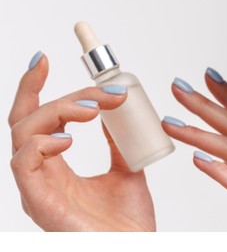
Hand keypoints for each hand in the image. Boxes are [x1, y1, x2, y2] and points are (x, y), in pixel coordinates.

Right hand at [8, 53, 154, 230]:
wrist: (136, 251)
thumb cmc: (128, 224)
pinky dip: (43, 142)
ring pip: (25, 132)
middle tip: (100, 91)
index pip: (36, 118)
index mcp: (56, 167)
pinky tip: (68, 139)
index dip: (34, 87)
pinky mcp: (37, 200)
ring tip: (94, 109)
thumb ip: (118, 143)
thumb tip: (119, 113)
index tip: (45, 59)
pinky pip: (23, 163)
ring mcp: (36, 187)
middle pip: (26, 119)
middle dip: (55, 93)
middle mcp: (41, 174)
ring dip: (60, 111)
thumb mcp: (127, 171)